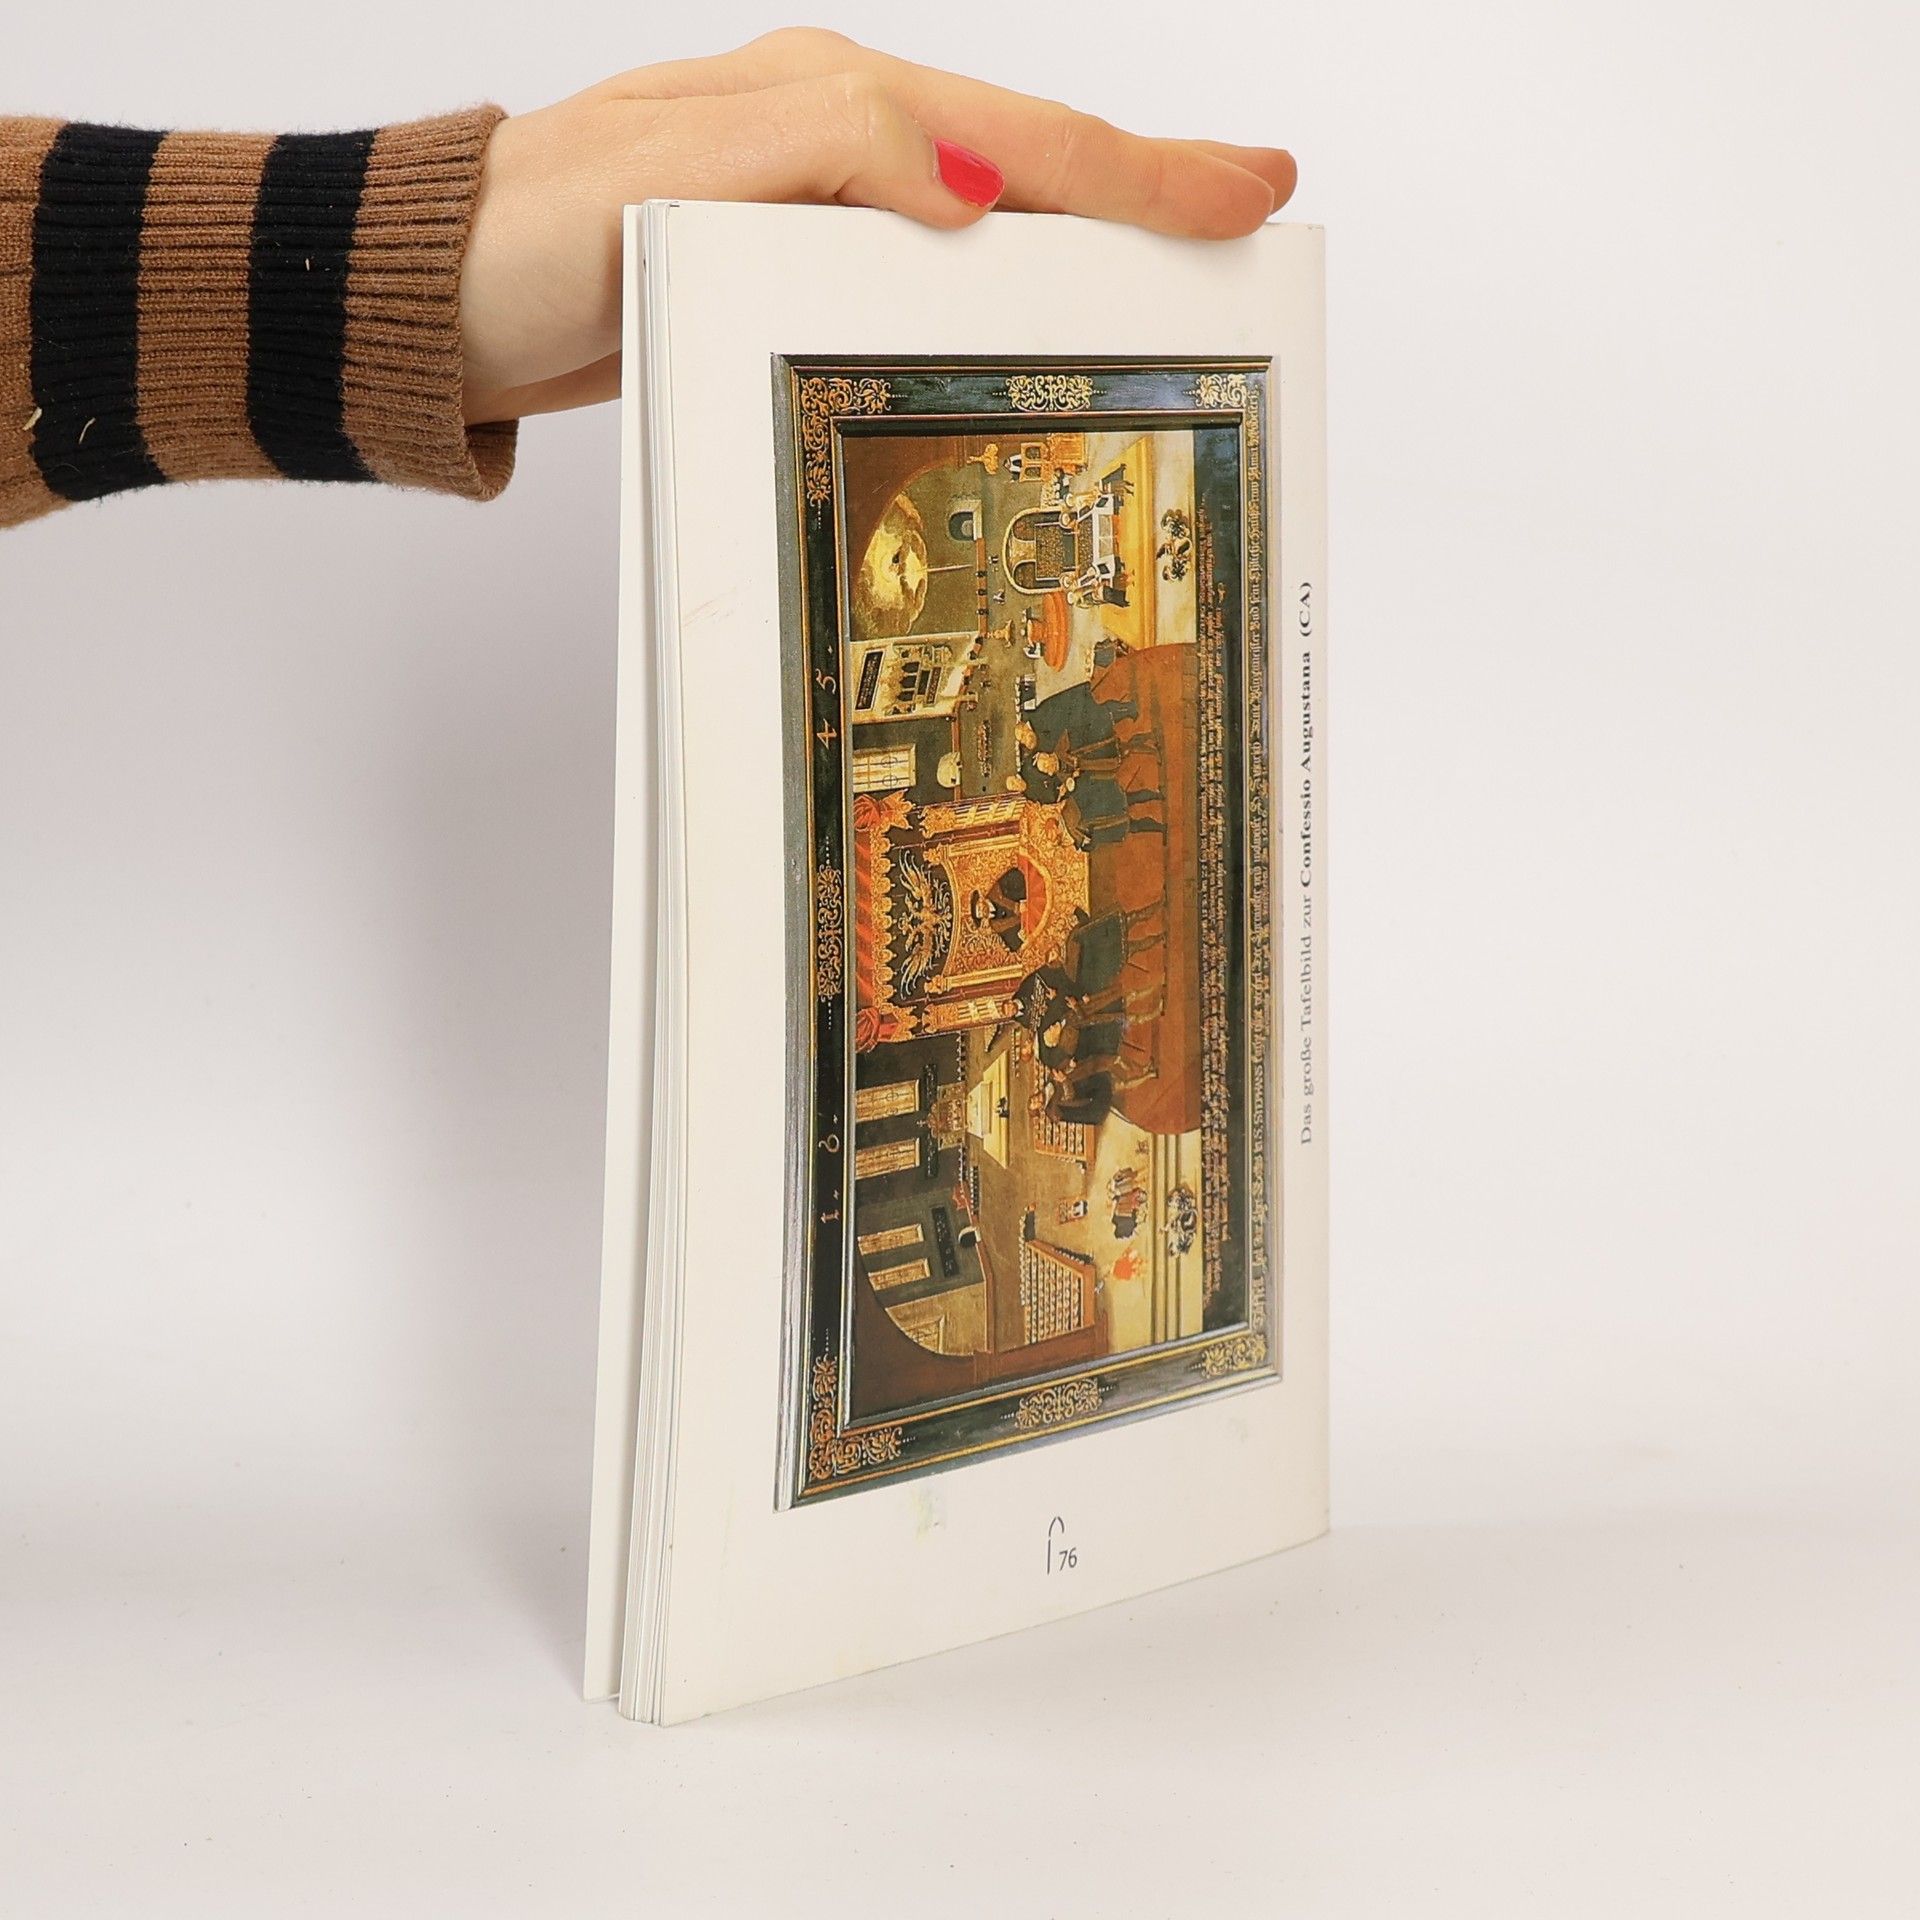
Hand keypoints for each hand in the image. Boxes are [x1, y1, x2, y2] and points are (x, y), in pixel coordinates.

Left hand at [458, 28, 1295, 423]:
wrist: (433, 304)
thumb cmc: (524, 242)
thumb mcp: (667, 182)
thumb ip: (819, 158)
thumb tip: (964, 185)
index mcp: (818, 106)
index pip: (1012, 135)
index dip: (1139, 169)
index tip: (1244, 188)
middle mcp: (827, 136)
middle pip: (1022, 153)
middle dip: (1145, 180)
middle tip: (1249, 203)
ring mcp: (811, 195)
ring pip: (985, 201)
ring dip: (1086, 223)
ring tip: (1175, 244)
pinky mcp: (787, 253)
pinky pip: (926, 253)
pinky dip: (999, 268)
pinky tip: (1033, 286)